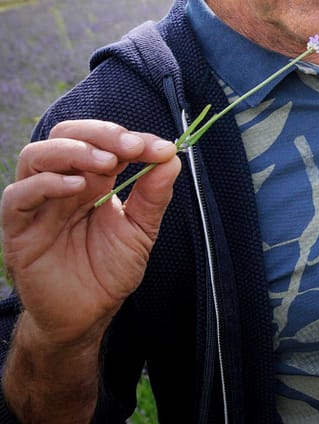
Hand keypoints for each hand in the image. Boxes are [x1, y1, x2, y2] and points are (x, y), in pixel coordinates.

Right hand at [1, 120, 180, 347]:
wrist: (87, 314)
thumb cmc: (110, 270)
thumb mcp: (141, 230)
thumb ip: (154, 196)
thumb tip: (171, 157)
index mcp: (93, 180)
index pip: (102, 141)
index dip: (130, 138)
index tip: (159, 148)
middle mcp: (62, 185)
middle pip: (66, 135)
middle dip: (101, 134)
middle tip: (132, 148)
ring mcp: (38, 205)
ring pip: (36, 156)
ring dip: (73, 151)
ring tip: (106, 164)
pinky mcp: (18, 230)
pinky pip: (17, 196)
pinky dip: (45, 184)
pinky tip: (75, 188)